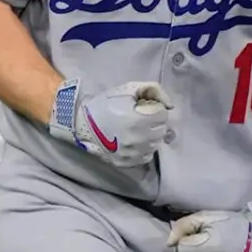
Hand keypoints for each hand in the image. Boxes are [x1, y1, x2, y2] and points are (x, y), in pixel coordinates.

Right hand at [48, 78, 173, 167]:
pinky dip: (144, 147)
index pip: (164, 115)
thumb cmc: (105, 104)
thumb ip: (154, 90)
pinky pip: (147, 155)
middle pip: (162, 130)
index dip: (156, 108)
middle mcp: (139, 139)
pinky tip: (134, 140)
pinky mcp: (128, 162)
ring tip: (137, 129)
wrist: (82, 124)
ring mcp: (134, 153)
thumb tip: (170, 105)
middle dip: (155, 122)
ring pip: (156, 143)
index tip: (145, 107)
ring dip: (151, 135)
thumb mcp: (129, 89)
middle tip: (142, 117)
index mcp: (140, 120)